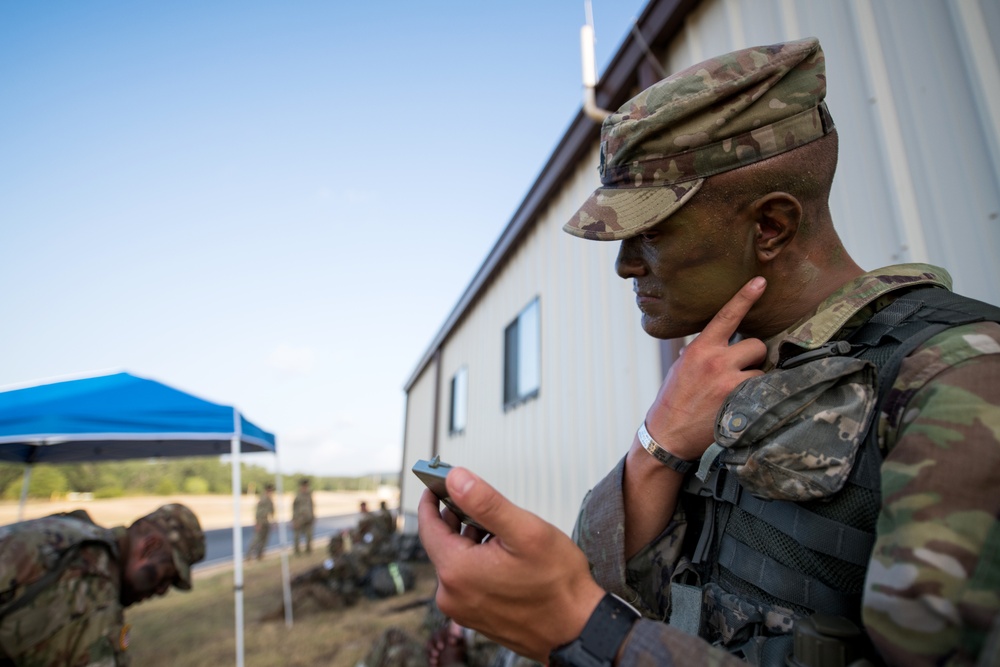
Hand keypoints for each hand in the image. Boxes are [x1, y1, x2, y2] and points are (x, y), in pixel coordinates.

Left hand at [418, 469, 605, 662]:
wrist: (577, 628)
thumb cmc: (557, 584)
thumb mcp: (525, 531)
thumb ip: (485, 502)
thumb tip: (456, 479)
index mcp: (457, 571)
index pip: (429, 527)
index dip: (432, 501)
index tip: (436, 484)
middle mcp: (453, 595)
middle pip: (443, 544)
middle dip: (457, 519)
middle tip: (478, 501)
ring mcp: (463, 609)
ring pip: (456, 561)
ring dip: (470, 541)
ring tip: (498, 530)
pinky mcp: (475, 617)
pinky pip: (467, 580)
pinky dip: (477, 561)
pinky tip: (502, 555)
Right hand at [646, 276, 767, 459]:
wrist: (668, 435)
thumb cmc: (675, 399)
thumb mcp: (682, 366)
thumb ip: (703, 350)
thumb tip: (720, 340)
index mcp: (699, 348)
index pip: (726, 316)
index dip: (745, 297)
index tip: (760, 281)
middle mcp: (715, 361)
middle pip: (756, 345)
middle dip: (752, 359)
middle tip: (738, 374)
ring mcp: (730, 381)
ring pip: (761, 368)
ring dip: (755, 380)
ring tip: (736, 394)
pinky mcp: (741, 400)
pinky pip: (762, 389)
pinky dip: (758, 397)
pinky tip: (742, 405)